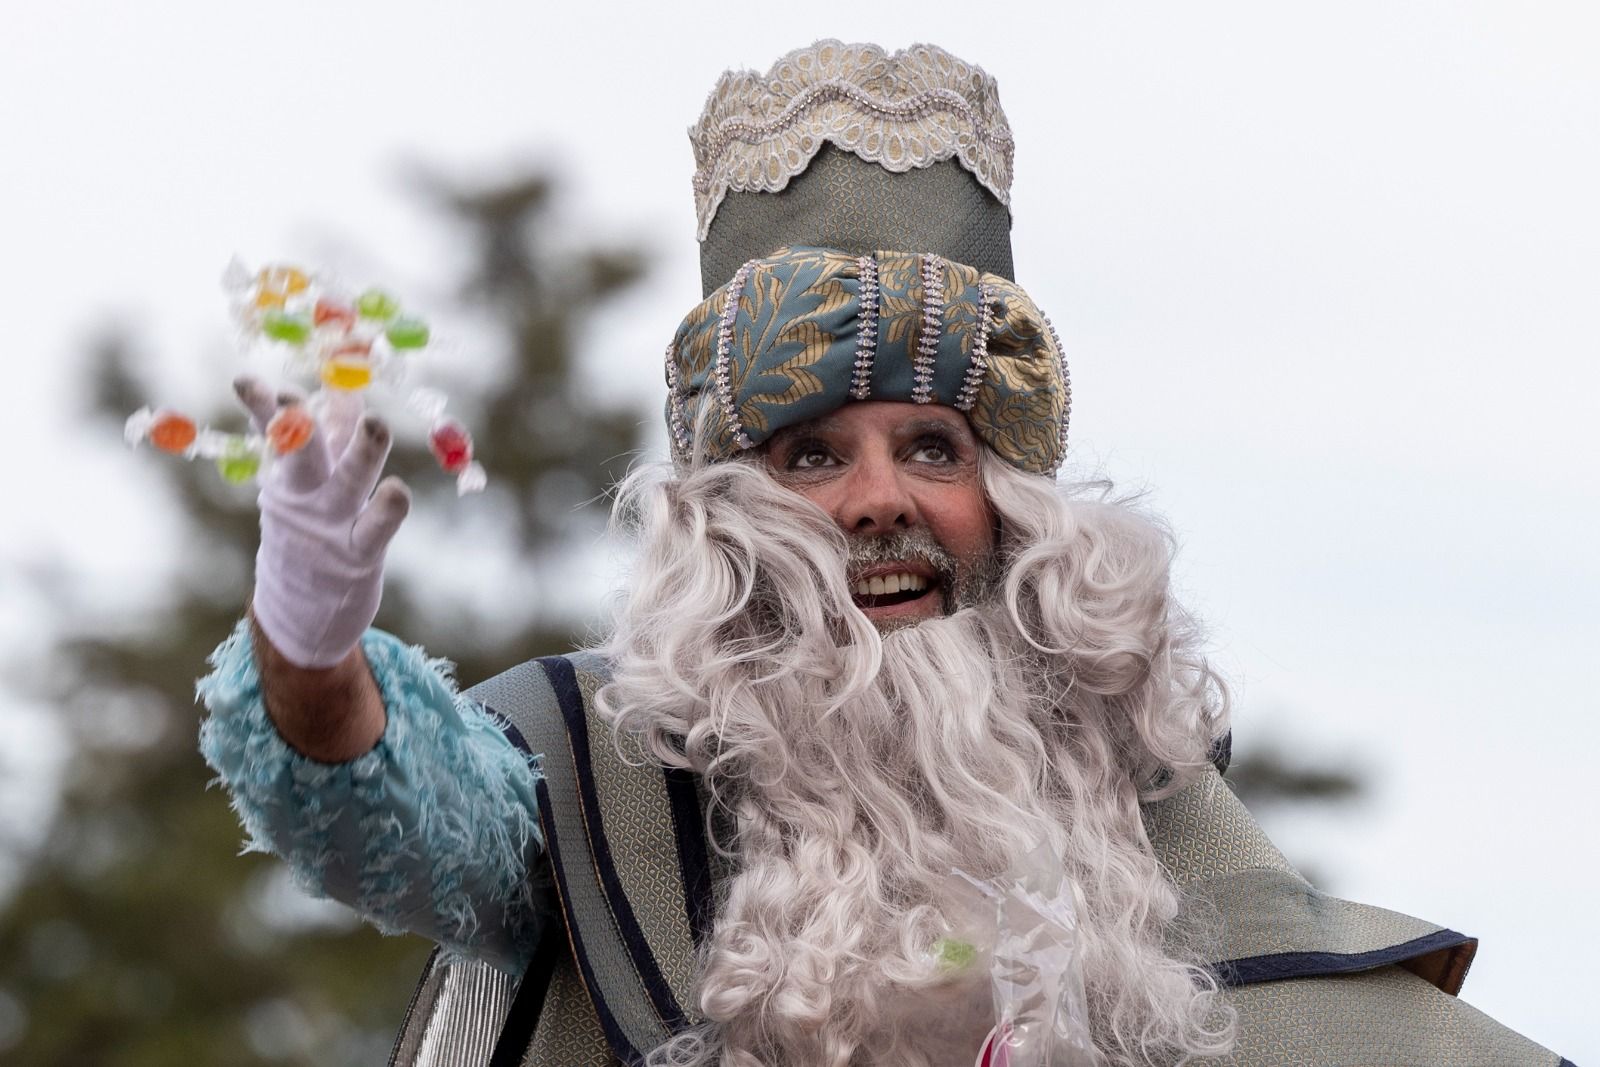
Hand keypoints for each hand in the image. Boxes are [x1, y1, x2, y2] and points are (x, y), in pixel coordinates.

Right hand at [236, 375, 410, 668]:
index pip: (275, 430)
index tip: (247, 383)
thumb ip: (329, 432)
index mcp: (288, 472)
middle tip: (289, 399)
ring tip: (375, 423)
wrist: (301, 608)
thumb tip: (341, 384)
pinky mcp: (359, 552)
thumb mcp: (310, 480)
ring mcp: (332, 523)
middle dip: (295, 426)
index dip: (265, 405)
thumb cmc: (311, 530)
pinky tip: (397, 491)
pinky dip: (387, 510)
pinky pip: (376, 528)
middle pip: (299, 454)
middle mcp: (306, 494)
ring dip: (362, 452)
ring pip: (349, 481)